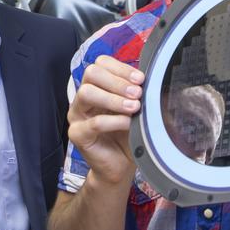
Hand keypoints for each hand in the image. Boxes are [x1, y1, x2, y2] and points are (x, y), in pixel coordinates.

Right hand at [68, 55, 143, 185]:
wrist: (120, 165)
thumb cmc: (128, 135)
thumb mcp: (136, 110)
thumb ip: (138, 95)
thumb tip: (153, 81)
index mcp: (96, 86)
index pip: (101, 63)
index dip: (121, 68)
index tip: (140, 79)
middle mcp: (83, 97)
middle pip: (91, 73)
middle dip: (117, 81)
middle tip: (137, 93)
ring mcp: (76, 115)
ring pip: (87, 93)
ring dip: (113, 98)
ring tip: (134, 107)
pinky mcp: (77, 134)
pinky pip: (93, 122)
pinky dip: (114, 121)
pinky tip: (128, 123)